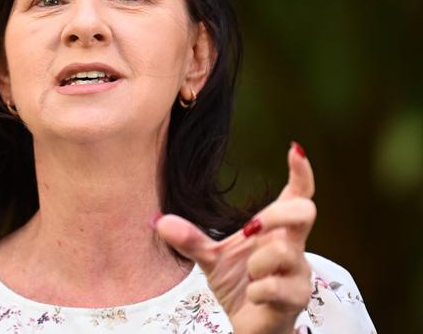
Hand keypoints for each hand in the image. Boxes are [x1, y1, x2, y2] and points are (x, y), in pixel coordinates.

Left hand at [155, 142, 315, 333]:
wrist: (251, 327)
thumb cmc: (240, 285)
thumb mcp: (211, 259)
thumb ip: (191, 239)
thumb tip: (160, 222)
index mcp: (277, 230)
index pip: (298, 196)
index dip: (301, 173)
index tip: (295, 149)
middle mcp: (294, 246)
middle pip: (304, 212)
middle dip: (275, 215)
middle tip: (250, 226)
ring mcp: (300, 272)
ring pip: (283, 253)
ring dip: (256, 264)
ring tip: (249, 276)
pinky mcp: (296, 298)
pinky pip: (273, 286)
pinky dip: (255, 290)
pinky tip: (253, 295)